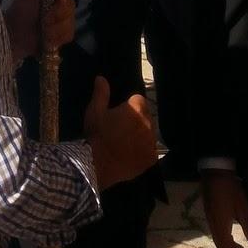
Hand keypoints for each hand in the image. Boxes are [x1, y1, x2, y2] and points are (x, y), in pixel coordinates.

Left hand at [3, 0, 74, 62]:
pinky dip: (58, 38)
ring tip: (43, 31)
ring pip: (71, 22)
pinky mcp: (62, 34)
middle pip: (71, 5)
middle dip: (58, 15)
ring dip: (56, 29)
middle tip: (44, 19)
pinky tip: (48, 39)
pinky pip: (69, 35)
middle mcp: (59, 3)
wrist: (14, 37)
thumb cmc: (18, 13)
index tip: (59, 0)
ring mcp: (62, 19)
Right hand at [83, 76, 156, 190]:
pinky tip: (128, 152)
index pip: (138, 98)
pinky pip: (148, 147)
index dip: (128, 103)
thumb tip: (101, 78)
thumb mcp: (95, 113)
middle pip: (144, 115)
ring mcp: (152, 141)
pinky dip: (141, 148)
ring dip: (138, 132)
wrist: (107, 169)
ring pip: (147, 131)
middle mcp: (148, 123)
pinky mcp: (152, 157)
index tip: (118, 111)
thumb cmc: (100, 137)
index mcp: (136, 109)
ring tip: (123, 140)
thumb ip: (100, 94)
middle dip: (134, 118)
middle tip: (118, 125)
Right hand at [201, 170, 247, 247]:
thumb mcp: (244, 208)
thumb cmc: (230, 190)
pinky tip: (230, 233)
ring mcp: (209, 216)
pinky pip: (215, 229)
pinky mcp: (209, 210)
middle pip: (219, 243)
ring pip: (217, 236)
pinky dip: (224, 237)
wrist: (215, 171)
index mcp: (220, 224)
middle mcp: (212, 223)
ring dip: (227, 246)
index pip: (225, 246)